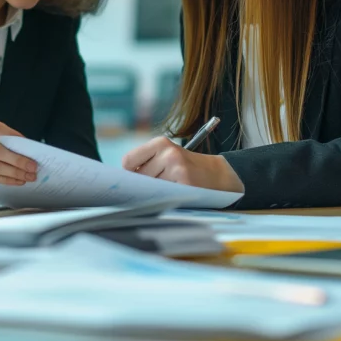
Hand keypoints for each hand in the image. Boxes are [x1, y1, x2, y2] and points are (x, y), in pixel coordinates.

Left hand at [121, 137, 243, 192]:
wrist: (218, 174)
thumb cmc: (185, 167)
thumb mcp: (166, 156)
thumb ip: (145, 164)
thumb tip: (123, 182)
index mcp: (160, 143)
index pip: (128, 161)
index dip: (131, 173)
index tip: (139, 177)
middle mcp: (168, 153)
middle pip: (139, 177)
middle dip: (146, 184)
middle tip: (162, 182)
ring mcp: (177, 169)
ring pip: (151, 188)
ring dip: (158, 191)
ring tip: (172, 185)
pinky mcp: (185, 184)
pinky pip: (164, 195)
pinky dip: (168, 197)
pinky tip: (179, 192)